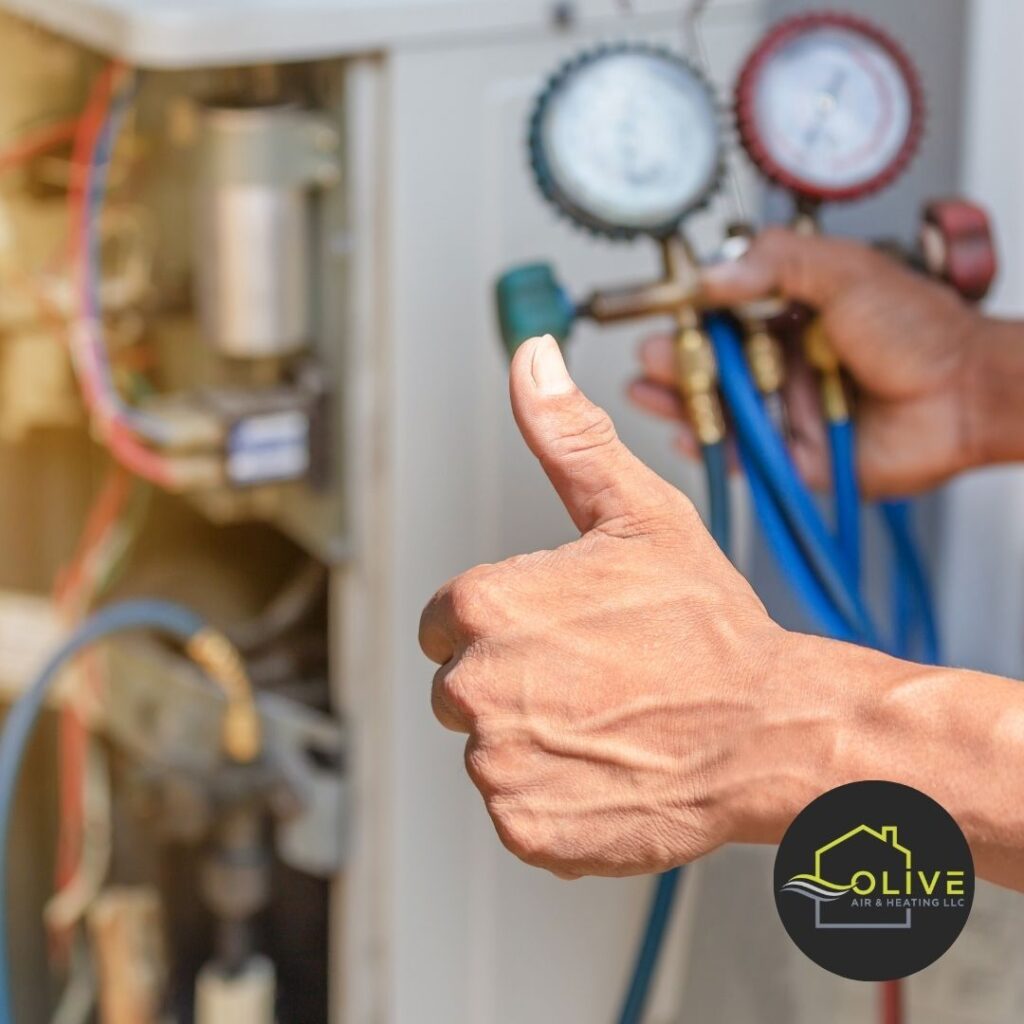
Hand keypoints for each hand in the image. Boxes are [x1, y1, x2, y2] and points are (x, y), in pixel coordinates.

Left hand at [419, 336, 784, 877]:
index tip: (559, 632)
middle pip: (462, 688)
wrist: (769, 730)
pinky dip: (555, 796)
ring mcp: (499, 764)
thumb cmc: (708, 627)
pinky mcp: (526, 827)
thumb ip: (566, 437)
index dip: (504, 625)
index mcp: (482, 608)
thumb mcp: (637, 513)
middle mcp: (475, 688)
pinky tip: (609, 767)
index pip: (445, 623)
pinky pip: (518, 807)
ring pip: (490, 749)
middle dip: (514, 682)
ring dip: (537, 740)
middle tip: (595, 676)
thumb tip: (532, 359)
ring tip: (609, 720)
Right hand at [629, 228, 985, 497]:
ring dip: (682, 402)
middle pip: (714, 366)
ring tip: (648, 392)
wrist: (966, 394)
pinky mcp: (796, 456)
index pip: (726, 314)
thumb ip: (776, 263)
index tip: (659, 314)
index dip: (690, 316)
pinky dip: (713, 448)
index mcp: (794, 315)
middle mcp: (785, 363)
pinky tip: (686, 433)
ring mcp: (788, 410)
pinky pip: (744, 456)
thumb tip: (711, 276)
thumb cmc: (920, 330)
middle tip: (648, 357)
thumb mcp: (844, 271)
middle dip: (676, 362)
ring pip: (722, 410)